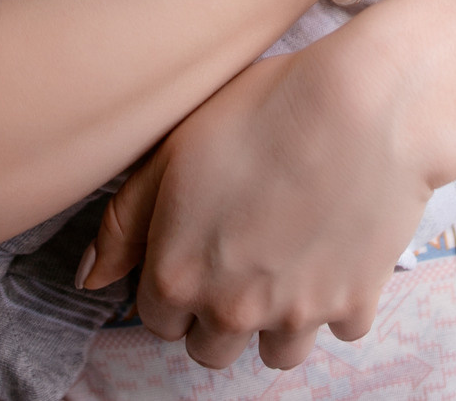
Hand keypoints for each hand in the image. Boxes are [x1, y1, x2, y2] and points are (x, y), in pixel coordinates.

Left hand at [79, 46, 431, 369]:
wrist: (364, 102)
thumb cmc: (263, 109)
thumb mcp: (171, 151)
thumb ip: (123, 224)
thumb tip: (90, 279)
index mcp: (177, 276)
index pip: (158, 319)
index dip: (175, 283)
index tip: (197, 250)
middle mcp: (232, 309)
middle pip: (212, 348)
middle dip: (219, 313)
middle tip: (242, 256)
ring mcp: (296, 313)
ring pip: (276, 353)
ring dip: (276, 321)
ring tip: (288, 262)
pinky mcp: (354, 302)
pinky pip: (340, 327)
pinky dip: (338, 300)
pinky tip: (336, 249)